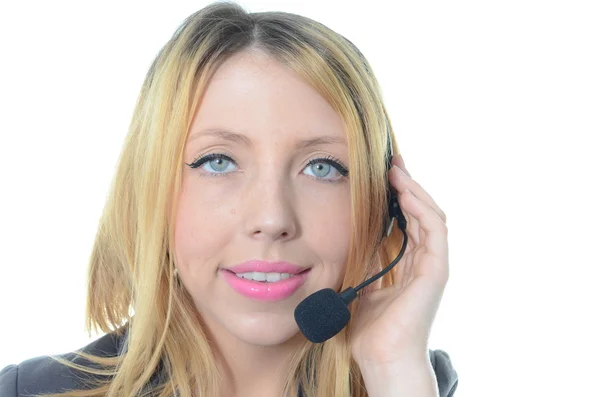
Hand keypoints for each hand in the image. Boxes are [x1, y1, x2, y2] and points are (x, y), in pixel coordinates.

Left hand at [349, 153, 448, 367]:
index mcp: (410, 265)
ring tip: (397, 172)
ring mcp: (433, 266)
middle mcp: (425, 262)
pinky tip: (405, 193)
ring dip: (415, 191)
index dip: (399, 196)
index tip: (383, 175)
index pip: (409, 221)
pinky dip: (422, 209)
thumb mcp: (362, 283)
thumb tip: (352, 236)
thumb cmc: (371, 329)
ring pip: (432, 216)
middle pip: (423, 213)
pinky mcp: (437, 271)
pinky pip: (435, 231)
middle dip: (408, 186)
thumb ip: (365, 260)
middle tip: (392, 163)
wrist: (380, 358)